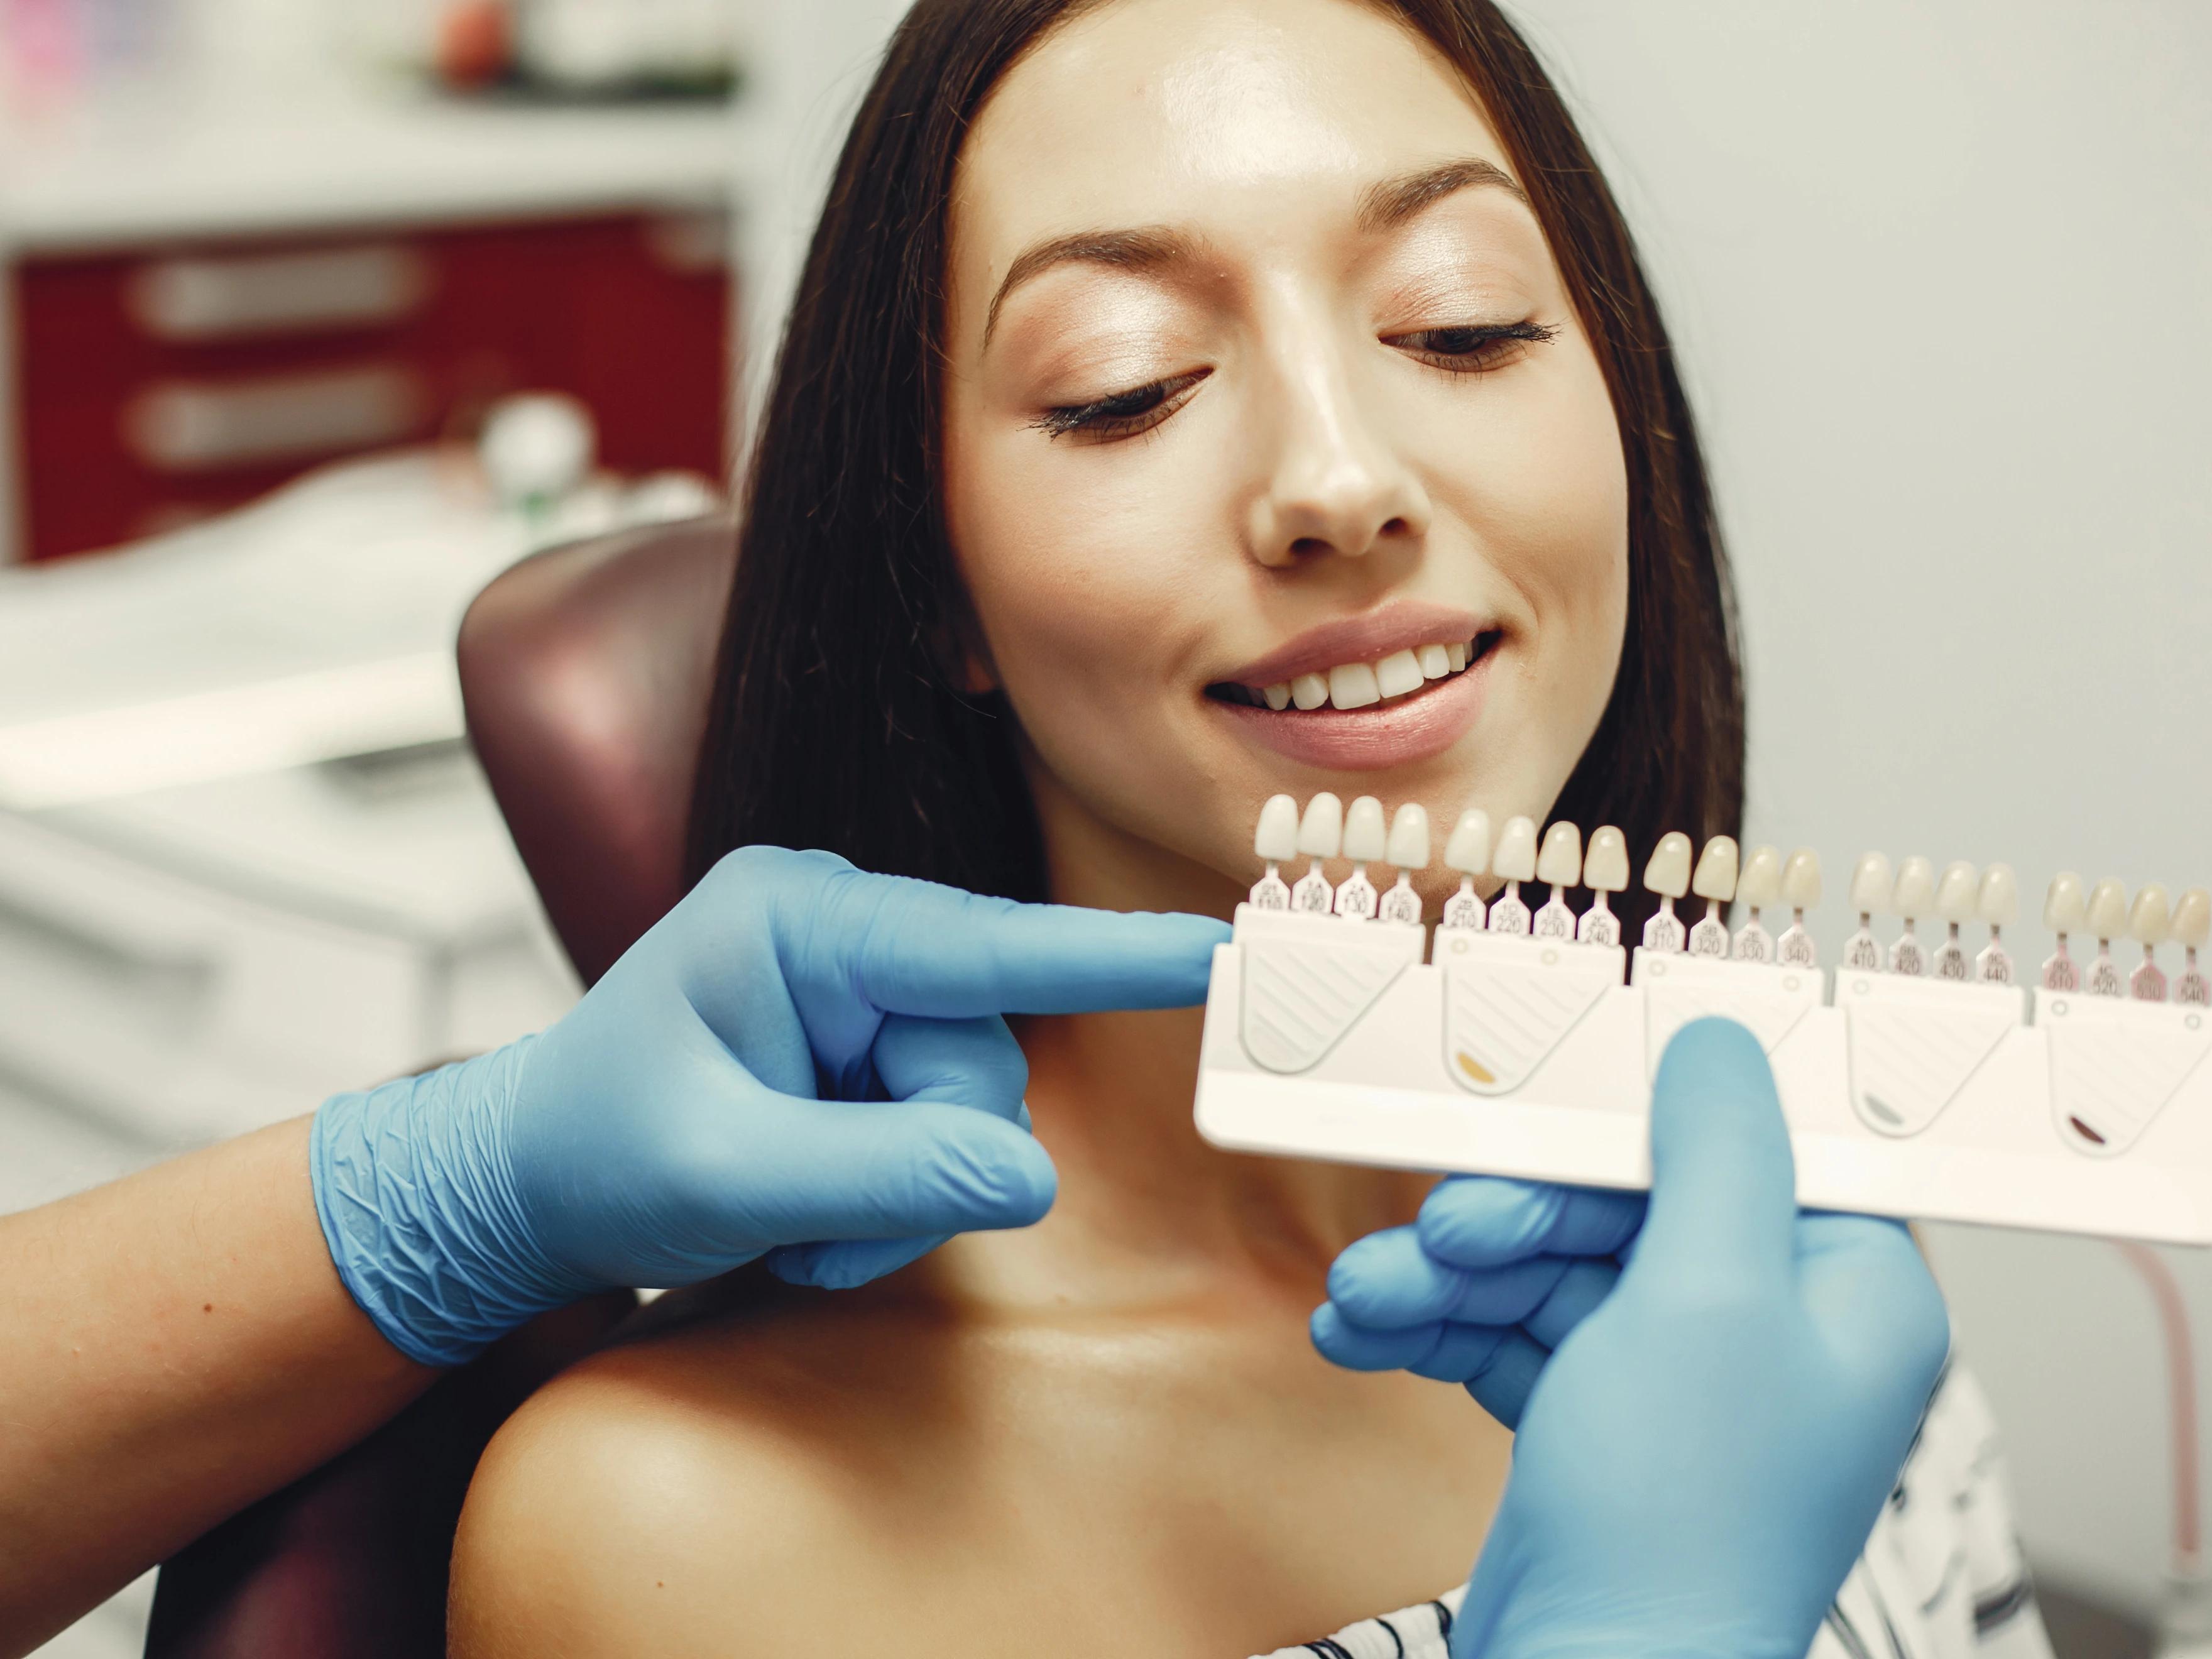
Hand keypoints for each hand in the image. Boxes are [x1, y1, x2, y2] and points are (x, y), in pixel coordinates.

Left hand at [312, 846, 1226, 1365]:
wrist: (521, 1184)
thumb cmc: (593, 1157)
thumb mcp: (727, 1177)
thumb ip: (884, 1173)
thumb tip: (1031, 1176)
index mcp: (798, 919)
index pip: (981, 943)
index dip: (1109, 957)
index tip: (1218, 950)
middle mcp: (840, 932)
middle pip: (979, 1056)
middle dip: (923, 1164)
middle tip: (825, 1234)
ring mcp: (856, 986)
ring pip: (972, 1104)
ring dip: (903, 1195)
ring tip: (802, 1232)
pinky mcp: (863, 1040)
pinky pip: (940, 1127)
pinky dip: (892, 1196)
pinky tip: (813, 1220)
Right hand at [1326, 1019, 1949, 1658]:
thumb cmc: (1679, 1522)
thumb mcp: (1708, 1297)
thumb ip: (1716, 1150)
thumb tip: (1719, 1042)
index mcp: (1844, 1293)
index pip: (1744, 1150)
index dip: (1638, 1121)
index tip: (1546, 1097)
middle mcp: (1769, 1333)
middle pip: (1622, 1206)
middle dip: (1509, 1220)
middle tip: (1441, 1235)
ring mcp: (1677, 1384)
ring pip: (1548, 1270)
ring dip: (1446, 1277)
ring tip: (1367, 1297)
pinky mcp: (1596, 1426)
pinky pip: (1512, 1335)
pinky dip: (1439, 1328)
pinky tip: (1364, 1332)